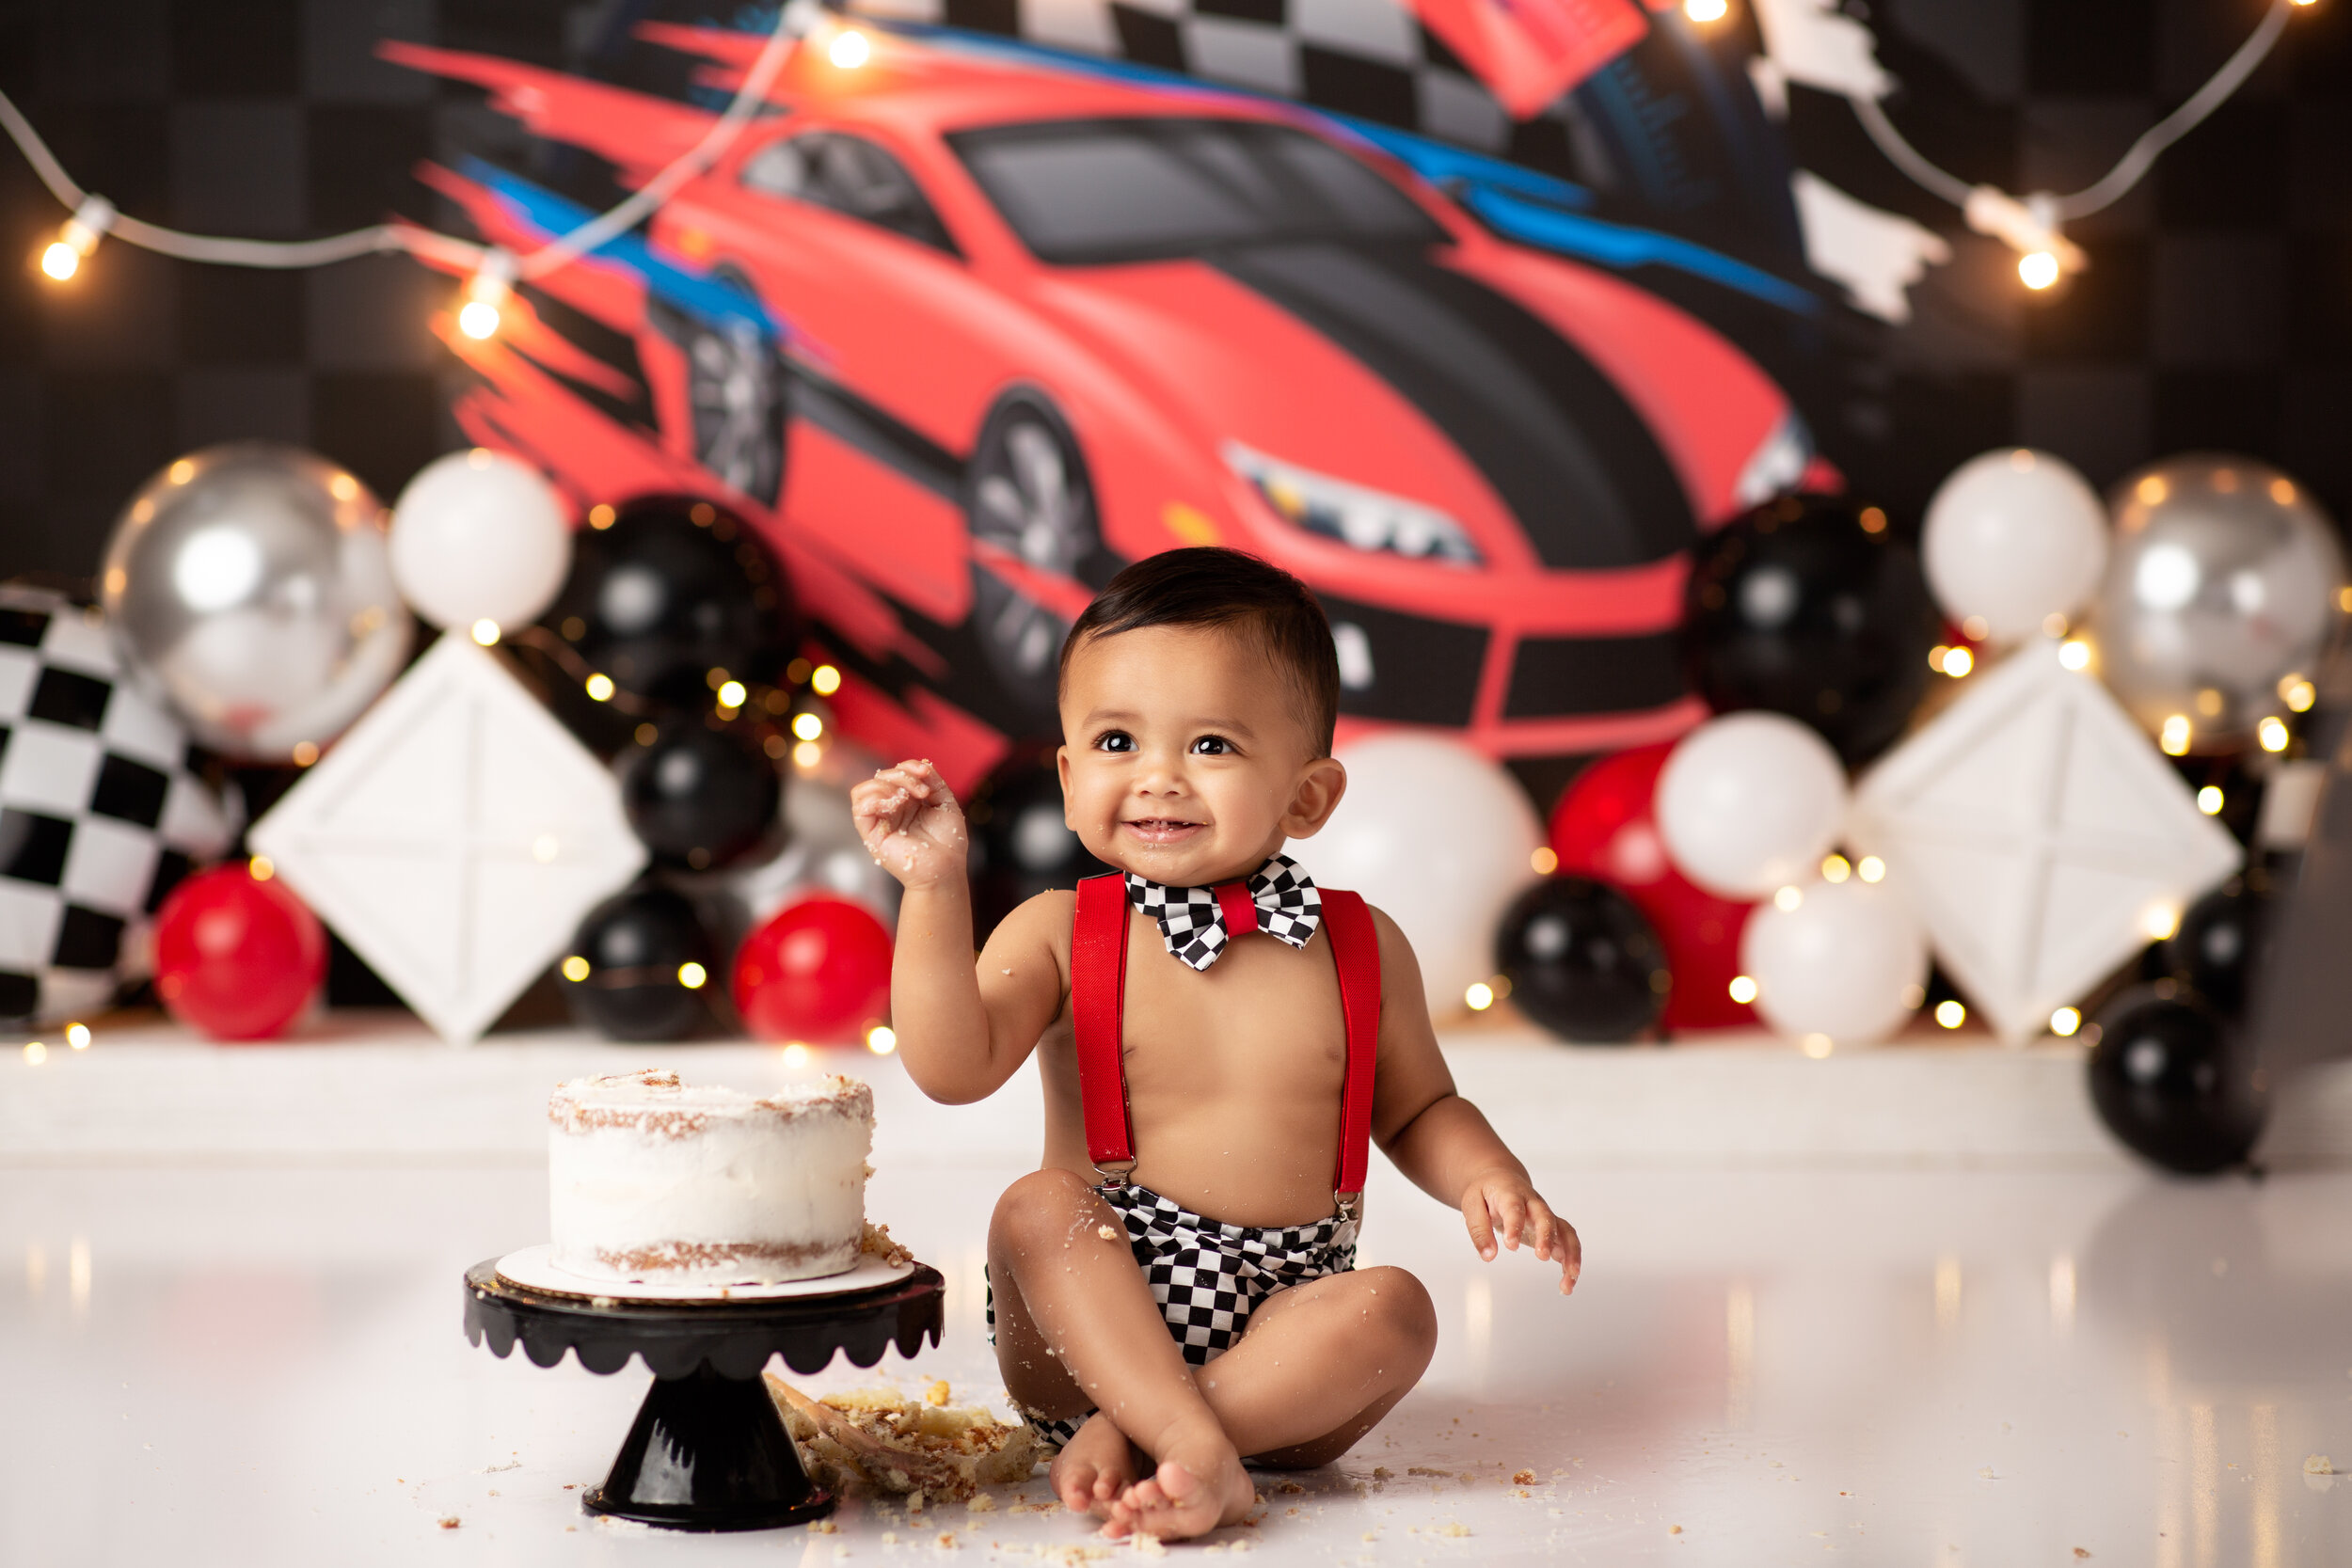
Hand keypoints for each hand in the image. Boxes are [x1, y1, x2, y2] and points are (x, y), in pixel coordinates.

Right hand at [850, 759, 968, 890]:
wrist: (946, 868)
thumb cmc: (948, 841)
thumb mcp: (945, 802)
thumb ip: (933, 780)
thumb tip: (919, 765)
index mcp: (906, 801)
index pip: (895, 773)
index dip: (908, 766)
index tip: (926, 773)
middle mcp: (890, 810)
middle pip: (880, 778)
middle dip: (902, 776)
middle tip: (923, 791)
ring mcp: (880, 822)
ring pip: (864, 790)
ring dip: (886, 786)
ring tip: (905, 799)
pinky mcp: (871, 835)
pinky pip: (860, 809)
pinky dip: (875, 799)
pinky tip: (894, 805)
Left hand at [1460, 1172, 1580, 1295]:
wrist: (1501, 1180)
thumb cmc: (1486, 1193)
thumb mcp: (1472, 1205)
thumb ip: (1479, 1231)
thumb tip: (1488, 1256)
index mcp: (1510, 1194)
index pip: (1514, 1208)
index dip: (1514, 1225)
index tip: (1510, 1245)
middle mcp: (1533, 1203)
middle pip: (1546, 1217)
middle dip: (1547, 1236)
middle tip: (1543, 1256)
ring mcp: (1545, 1215)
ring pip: (1565, 1230)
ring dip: (1570, 1253)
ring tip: (1569, 1277)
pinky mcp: (1552, 1228)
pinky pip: (1568, 1242)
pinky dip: (1571, 1261)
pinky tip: (1568, 1281)